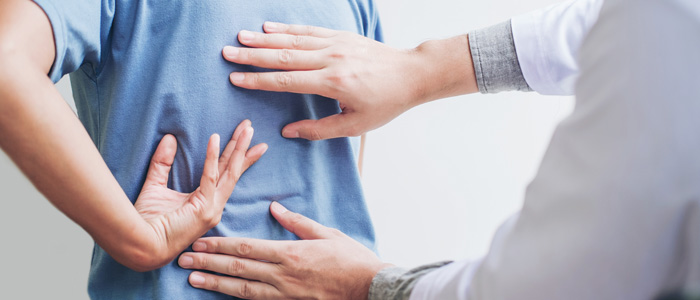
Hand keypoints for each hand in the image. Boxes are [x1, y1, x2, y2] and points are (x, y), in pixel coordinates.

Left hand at [132, 120, 267, 270]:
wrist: (140, 245)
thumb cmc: (146, 222)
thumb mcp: (155, 186)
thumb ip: (163, 163)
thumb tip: (169, 138)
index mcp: (206, 203)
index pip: (225, 174)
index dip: (235, 156)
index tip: (244, 138)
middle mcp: (214, 206)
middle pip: (233, 171)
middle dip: (243, 147)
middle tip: (250, 127)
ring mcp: (212, 208)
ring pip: (230, 172)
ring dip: (238, 148)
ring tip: (247, 129)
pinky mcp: (204, 209)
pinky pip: (210, 177)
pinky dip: (212, 156)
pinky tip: (215, 138)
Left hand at [178, 202, 391, 298]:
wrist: (369, 287)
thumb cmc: (351, 258)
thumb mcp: (327, 233)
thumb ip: (297, 222)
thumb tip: (274, 208)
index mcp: (290, 253)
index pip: (246, 248)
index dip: (220, 245)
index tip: (200, 241)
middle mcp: (283, 274)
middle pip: (238, 268)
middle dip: (208, 263)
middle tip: (183, 259)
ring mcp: (285, 293)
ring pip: (242, 289)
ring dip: (215, 283)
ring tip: (192, 279)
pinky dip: (238, 298)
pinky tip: (222, 294)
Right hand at [223, 22, 476, 139]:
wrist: (412, 74)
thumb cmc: (385, 103)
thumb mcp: (355, 126)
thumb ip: (320, 130)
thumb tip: (288, 132)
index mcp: (333, 84)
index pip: (287, 81)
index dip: (259, 81)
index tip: (236, 79)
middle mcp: (332, 60)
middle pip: (284, 56)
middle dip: (252, 56)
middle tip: (227, 54)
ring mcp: (336, 44)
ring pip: (293, 40)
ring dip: (264, 39)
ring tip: (240, 38)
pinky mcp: (341, 36)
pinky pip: (309, 31)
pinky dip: (287, 29)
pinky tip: (268, 28)